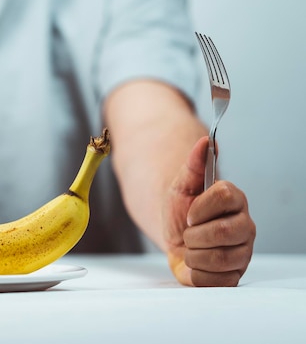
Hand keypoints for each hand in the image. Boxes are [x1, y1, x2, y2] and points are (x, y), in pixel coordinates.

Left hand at [163, 136, 255, 286]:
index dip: (201, 207)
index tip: (189, 213)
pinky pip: (216, 280)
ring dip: (193, 254)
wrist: (175, 239)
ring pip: (220, 258)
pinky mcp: (236, 274)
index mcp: (234, 199)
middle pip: (223, 232)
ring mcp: (243, 251)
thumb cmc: (181, 211)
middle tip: (188, 233)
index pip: (225, 197)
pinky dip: (196, 273)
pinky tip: (196, 264)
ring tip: (191, 248)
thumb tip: (205, 141)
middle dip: (194, 235)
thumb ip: (193, 164)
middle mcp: (245, 225)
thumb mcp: (181, 185)